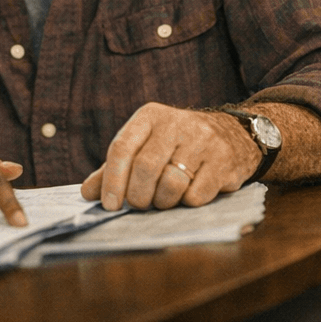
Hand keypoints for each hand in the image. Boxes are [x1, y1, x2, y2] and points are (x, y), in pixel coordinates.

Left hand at [80, 103, 260, 210]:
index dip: (112, 180)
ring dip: (163, 202)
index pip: (122, 148)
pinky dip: (187, 203)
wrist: (232, 133)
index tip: (108, 205)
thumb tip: (88, 193)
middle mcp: (177, 123)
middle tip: (140, 205)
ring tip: (164, 199)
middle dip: (138, 196)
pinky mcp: (223, 160)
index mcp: (151, 116)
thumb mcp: (146, 145)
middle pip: (145, 168)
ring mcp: (203, 140)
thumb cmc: (178, 145)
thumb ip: (115, 168)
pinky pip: (196, 194)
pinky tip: (189, 194)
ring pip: (171, 184)